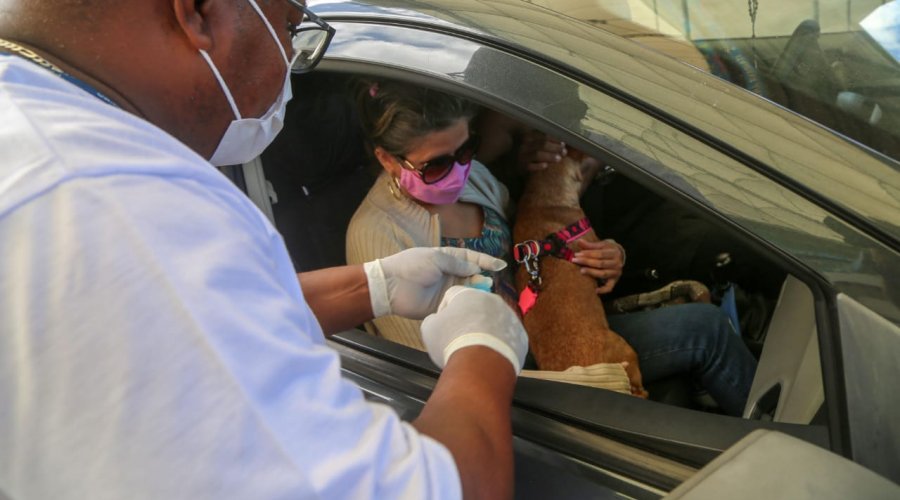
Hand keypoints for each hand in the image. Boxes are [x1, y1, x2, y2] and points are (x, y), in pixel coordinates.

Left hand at [364, 247, 506, 318]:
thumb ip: (457, 263)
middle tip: (486, 283)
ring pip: (467, 291)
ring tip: (481, 293)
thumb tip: (475, 267)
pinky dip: (466, 305)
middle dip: (482, 279)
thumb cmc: (411, 266)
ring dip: (476, 292)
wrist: (391, 286)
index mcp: (447, 259)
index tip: (500, 266)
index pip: (471, 258)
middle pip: (472, 276)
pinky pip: (457, 305)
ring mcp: (445, 291)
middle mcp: (448, 274)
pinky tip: (472, 306)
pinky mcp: (441, 306)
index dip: (486, 261)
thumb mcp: (436, 258)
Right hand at [421, 286, 528, 373]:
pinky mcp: (520, 335)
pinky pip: (507, 337)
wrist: (481, 364)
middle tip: (459, 338)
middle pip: (476, 307)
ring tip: (475, 349)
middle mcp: (492, 300)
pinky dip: (499, 344)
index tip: (443, 325)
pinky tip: (489, 355)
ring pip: (494, 321)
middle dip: (468, 320)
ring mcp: (510, 317)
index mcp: (468, 293)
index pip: (452, 295)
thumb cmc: (453, 343)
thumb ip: (432, 319)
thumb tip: (436, 320)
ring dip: (485, 331)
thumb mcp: (429, 329)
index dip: (444, 311)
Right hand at [517, 130, 566, 171]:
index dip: (556, 139)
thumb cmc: (532, 155)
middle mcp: (525, 145)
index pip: (544, 135)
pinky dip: (538, 166)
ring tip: (559, 159)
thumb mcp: (537, 145)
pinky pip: (529, 166)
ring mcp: (522, 156)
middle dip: (555, 148)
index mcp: (530, 137)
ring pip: (537, 154)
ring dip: (550, 156)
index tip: (563, 143)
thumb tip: (564, 143)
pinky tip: (545, 166)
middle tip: (564, 152)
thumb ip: (547, 141)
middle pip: (543, 144)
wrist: (517, 166)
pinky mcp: (521, 167)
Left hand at [571, 239, 624, 293]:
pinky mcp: (614, 280)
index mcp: (614, 252)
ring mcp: (616, 273)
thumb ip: (590, 245)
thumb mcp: (602, 245)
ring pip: (603, 274)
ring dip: (591, 272)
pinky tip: (595, 291)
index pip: (600, 253)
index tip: (578, 254)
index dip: (588, 254)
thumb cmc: (607, 250)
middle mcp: (617, 263)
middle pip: (600, 263)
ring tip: (581, 270)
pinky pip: (610, 287)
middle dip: (587, 262)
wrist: (619, 256)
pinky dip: (603, 290)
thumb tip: (578, 241)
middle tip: (575, 260)